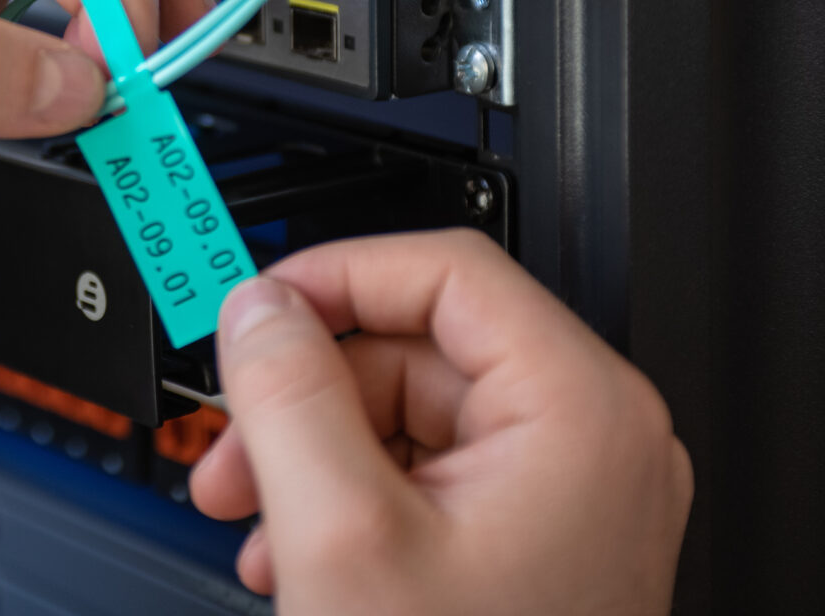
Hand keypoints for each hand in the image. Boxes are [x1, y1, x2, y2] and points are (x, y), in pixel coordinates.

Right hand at [191, 230, 692, 614]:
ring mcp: (568, 495)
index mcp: (579, 410)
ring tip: (254, 520)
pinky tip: (298, 555)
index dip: (333, 275)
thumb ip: (289, 395)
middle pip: (416, 347)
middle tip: (233, 447)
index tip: (256, 306)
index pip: (443, 270)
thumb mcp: (343, 534)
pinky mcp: (536, 541)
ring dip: (312, 454)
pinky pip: (427, 475)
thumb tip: (259, 308)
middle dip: (304, 394)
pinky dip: (350, 500)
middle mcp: (591, 440)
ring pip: (410, 414)